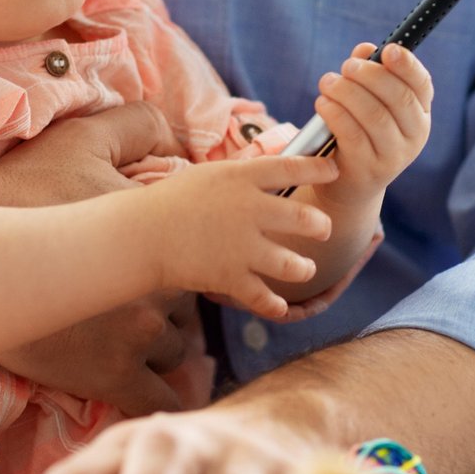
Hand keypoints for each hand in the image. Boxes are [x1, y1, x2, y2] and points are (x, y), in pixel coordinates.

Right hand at [0, 103, 197, 412]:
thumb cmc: (17, 192)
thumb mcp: (78, 141)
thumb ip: (135, 126)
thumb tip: (174, 137)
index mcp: (154, 236)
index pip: (196, 253)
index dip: (177, 258)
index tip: (158, 261)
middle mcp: (155, 288)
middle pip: (190, 305)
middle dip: (169, 304)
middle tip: (130, 298)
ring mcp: (136, 336)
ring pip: (179, 351)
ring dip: (160, 347)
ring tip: (123, 335)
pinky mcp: (110, 377)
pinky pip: (163, 399)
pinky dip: (163, 396)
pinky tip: (147, 383)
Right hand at [138, 157, 337, 321]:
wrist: (139, 235)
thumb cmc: (172, 201)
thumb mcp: (211, 175)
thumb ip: (245, 176)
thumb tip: (278, 171)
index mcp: (241, 178)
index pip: (293, 167)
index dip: (320, 168)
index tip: (335, 171)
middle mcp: (248, 210)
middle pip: (306, 218)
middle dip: (320, 226)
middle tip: (322, 229)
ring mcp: (241, 247)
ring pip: (295, 265)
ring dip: (303, 269)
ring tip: (303, 268)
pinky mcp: (230, 278)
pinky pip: (266, 299)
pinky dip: (276, 306)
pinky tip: (279, 305)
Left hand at [313, 41, 434, 206]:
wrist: (348, 185)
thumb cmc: (360, 134)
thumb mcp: (368, 103)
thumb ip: (368, 74)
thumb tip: (364, 49)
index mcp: (420, 115)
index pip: (422, 85)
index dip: (407, 65)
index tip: (388, 50)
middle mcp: (414, 136)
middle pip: (398, 97)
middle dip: (369, 75)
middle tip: (346, 66)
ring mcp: (394, 156)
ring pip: (374, 115)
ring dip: (347, 92)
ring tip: (328, 83)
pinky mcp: (368, 169)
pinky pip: (352, 134)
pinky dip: (335, 113)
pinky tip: (322, 104)